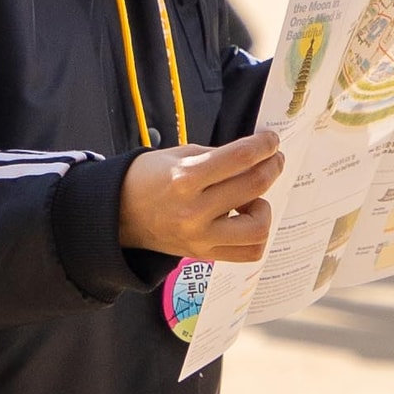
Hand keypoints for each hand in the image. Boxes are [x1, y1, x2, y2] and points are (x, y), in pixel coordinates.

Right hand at [118, 132, 281, 263]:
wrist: (119, 214)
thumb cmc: (147, 180)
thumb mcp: (178, 155)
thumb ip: (216, 156)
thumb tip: (252, 155)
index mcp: (186, 177)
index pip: (240, 157)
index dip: (264, 145)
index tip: (272, 140)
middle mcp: (195, 210)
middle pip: (254, 186)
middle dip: (272, 166)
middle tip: (273, 159)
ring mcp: (201, 237)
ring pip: (257, 227)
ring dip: (264, 206)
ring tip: (253, 197)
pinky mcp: (204, 254)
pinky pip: (248, 252)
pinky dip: (255, 234)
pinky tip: (245, 218)